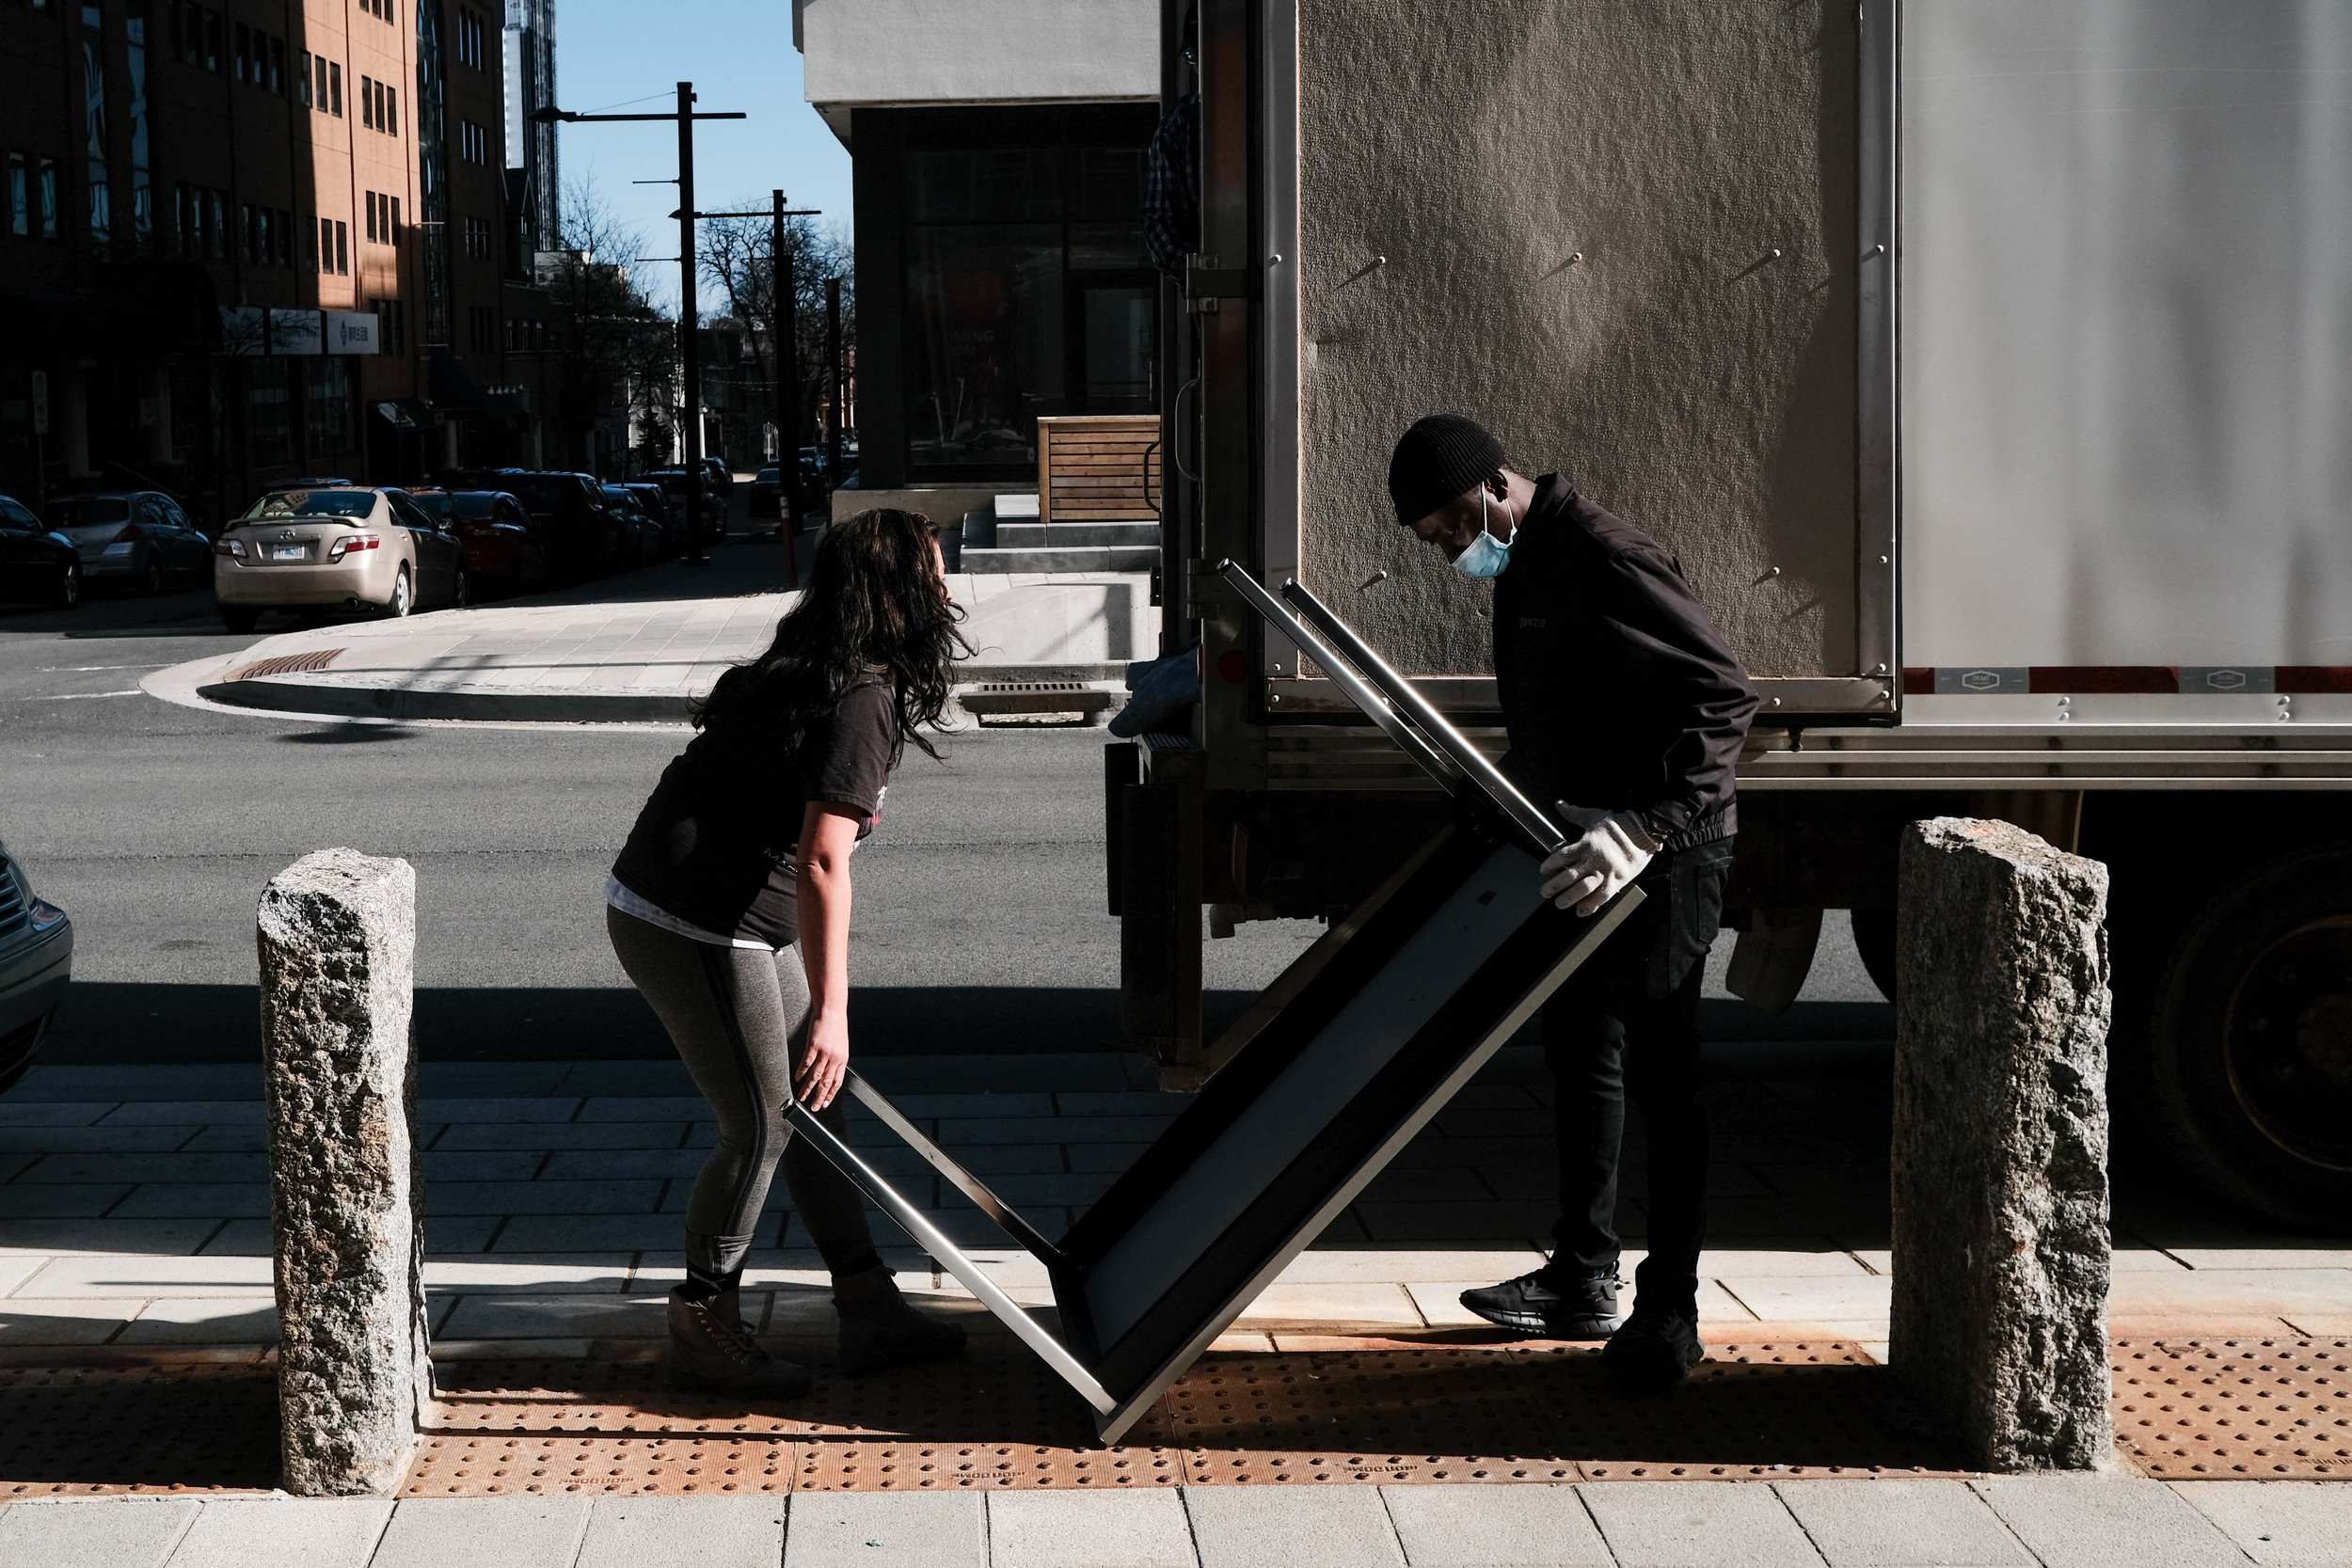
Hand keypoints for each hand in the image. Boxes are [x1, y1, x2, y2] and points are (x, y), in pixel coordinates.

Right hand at [795, 1009, 849, 1110]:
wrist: (832, 1009)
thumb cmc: (836, 1025)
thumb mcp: (840, 1044)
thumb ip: (836, 1058)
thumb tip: (830, 1071)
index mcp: (842, 1059)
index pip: (837, 1082)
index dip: (831, 1095)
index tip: (824, 1104)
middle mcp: (835, 1058)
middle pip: (826, 1083)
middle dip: (819, 1097)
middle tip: (813, 1107)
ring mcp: (824, 1052)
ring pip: (815, 1076)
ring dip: (808, 1089)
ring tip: (802, 1097)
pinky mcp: (814, 1046)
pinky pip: (806, 1063)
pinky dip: (801, 1073)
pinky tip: (797, 1078)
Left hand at [1539, 813, 1658, 916]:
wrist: (1643, 833)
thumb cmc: (1616, 825)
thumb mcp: (1593, 816)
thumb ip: (1574, 813)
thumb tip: (1559, 804)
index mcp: (1586, 843)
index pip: (1562, 856)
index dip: (1550, 864)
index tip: (1543, 870)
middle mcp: (1594, 859)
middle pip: (1569, 876)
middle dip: (1554, 886)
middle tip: (1545, 892)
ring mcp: (1605, 872)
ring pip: (1584, 889)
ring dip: (1569, 898)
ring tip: (1558, 903)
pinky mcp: (1617, 881)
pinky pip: (1602, 897)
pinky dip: (1591, 906)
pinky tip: (1581, 911)